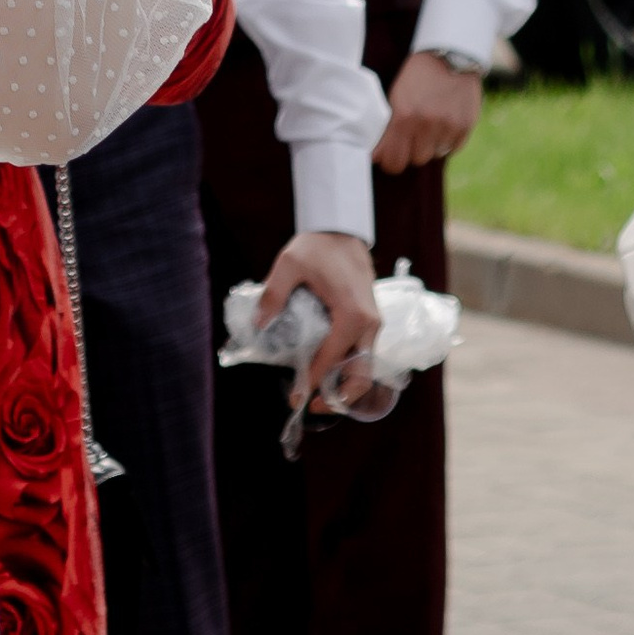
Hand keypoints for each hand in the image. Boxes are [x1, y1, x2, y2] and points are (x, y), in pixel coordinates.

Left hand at [256, 228, 380, 407]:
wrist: (342, 229)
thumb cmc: (317, 245)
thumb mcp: (289, 264)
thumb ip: (273, 294)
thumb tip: (259, 326)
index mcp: (352, 314)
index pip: (332, 359)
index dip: (314, 381)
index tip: (297, 399)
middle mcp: (369, 323)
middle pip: (361, 374)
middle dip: (339, 396)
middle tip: (314, 405)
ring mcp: (374, 322)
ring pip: (365, 366)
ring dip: (346, 385)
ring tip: (321, 395)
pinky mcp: (371, 319)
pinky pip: (364, 352)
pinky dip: (350, 367)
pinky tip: (329, 372)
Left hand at [372, 49, 483, 174]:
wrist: (450, 55)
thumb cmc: (418, 76)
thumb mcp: (396, 95)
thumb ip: (388, 127)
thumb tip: (377, 156)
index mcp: (404, 115)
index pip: (394, 159)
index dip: (389, 162)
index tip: (388, 158)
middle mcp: (427, 123)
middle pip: (415, 159)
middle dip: (411, 150)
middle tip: (411, 136)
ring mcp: (448, 126)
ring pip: (434, 154)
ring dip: (429, 144)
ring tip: (429, 125)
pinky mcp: (466, 126)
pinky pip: (452, 148)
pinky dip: (446, 141)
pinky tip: (443, 124)